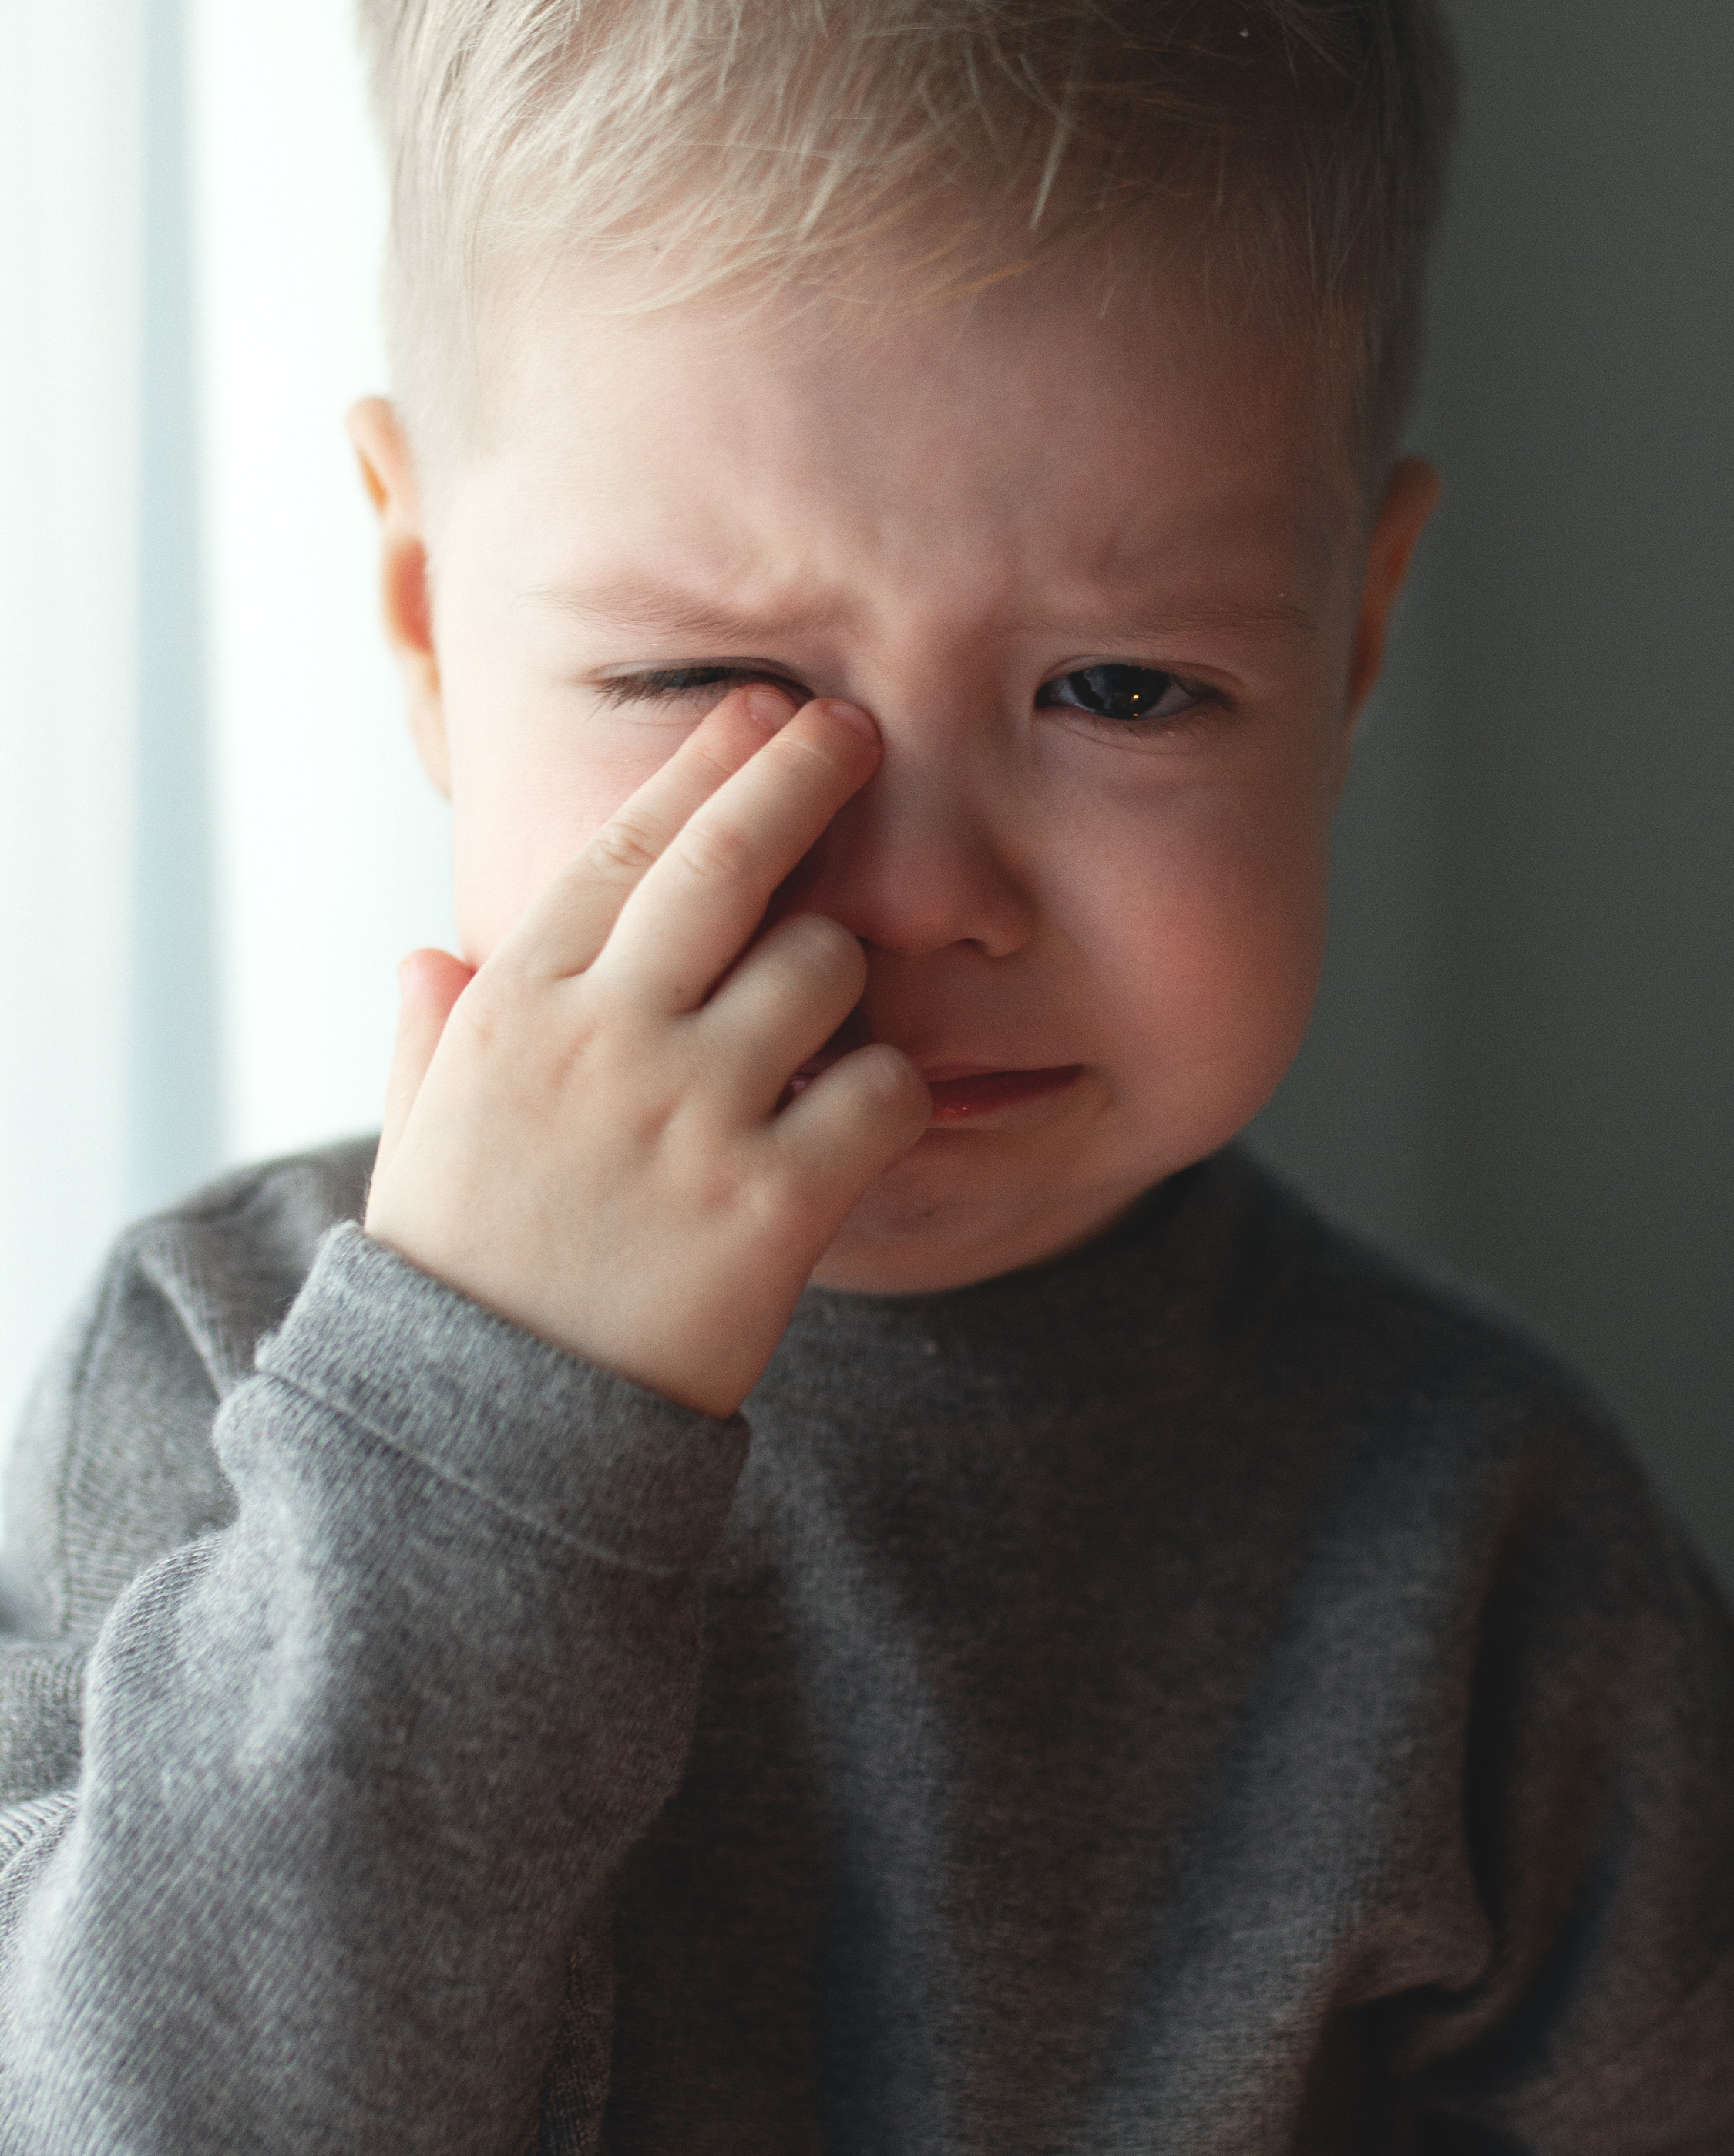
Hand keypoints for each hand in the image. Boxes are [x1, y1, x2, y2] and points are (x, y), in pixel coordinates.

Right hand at [364, 686, 929, 1414]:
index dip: (704, 764)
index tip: (760, 710)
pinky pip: (885, 1090)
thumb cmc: (462, 1284)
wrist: (488, 1445)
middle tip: (855, 730)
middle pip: (731, 858)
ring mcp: (692, 1114)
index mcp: (514, 1008)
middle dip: (802, 772)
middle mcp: (605, 1038)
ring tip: (818, 1032)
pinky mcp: (773, 1202)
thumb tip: (427, 961)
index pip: (625, 845)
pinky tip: (865, 1120)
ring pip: (825, 967)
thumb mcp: (419, 1148)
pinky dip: (893, 1093)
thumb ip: (430, 1044)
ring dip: (843, 980)